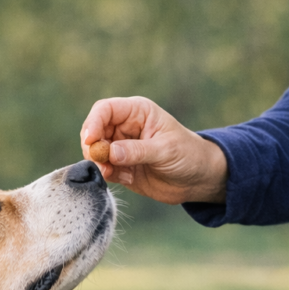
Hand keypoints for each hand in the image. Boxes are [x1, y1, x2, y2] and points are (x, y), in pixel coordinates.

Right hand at [80, 97, 227, 204]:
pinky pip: (104, 169)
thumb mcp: (165, 150)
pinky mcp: (121, 166)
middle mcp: (125, 127)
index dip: (93, 123)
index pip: (104, 110)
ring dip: (100, 164)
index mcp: (137, 112)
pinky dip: (109, 175)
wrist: (198, 179)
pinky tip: (129, 179)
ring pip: (95, 151)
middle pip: (94, 131)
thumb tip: (109, 153)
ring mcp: (121, 147)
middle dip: (93, 148)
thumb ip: (137, 151)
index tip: (90, 141)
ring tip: (116, 174)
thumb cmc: (188, 155)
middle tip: (102, 163)